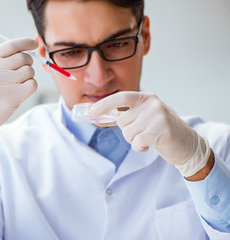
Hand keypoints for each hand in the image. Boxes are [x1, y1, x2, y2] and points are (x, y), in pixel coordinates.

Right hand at [0, 21, 37, 145]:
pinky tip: (21, 92)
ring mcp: (0, 85)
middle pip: (23, 59)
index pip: (11, 46)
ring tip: (16, 85)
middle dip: (27, 64)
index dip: (26, 43)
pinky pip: (32, 85)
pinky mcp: (10, 98)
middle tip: (20, 73)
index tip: (34, 44)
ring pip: (29, 72)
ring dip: (28, 78)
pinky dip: (30, 88)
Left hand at [90, 91, 210, 176]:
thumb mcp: (143, 118)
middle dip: (126, 131)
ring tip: (148, 138)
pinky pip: (136, 142)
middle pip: (122, 120)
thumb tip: (97, 117)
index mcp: (146, 98)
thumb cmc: (160, 131)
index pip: (121, 97)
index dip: (105, 104)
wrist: (187, 145)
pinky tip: (150, 144)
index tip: (91, 111)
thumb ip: (123, 116)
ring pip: (127, 132)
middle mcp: (152, 104)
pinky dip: (139, 147)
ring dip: (134, 140)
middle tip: (141, 132)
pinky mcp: (161, 131)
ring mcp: (158, 116)